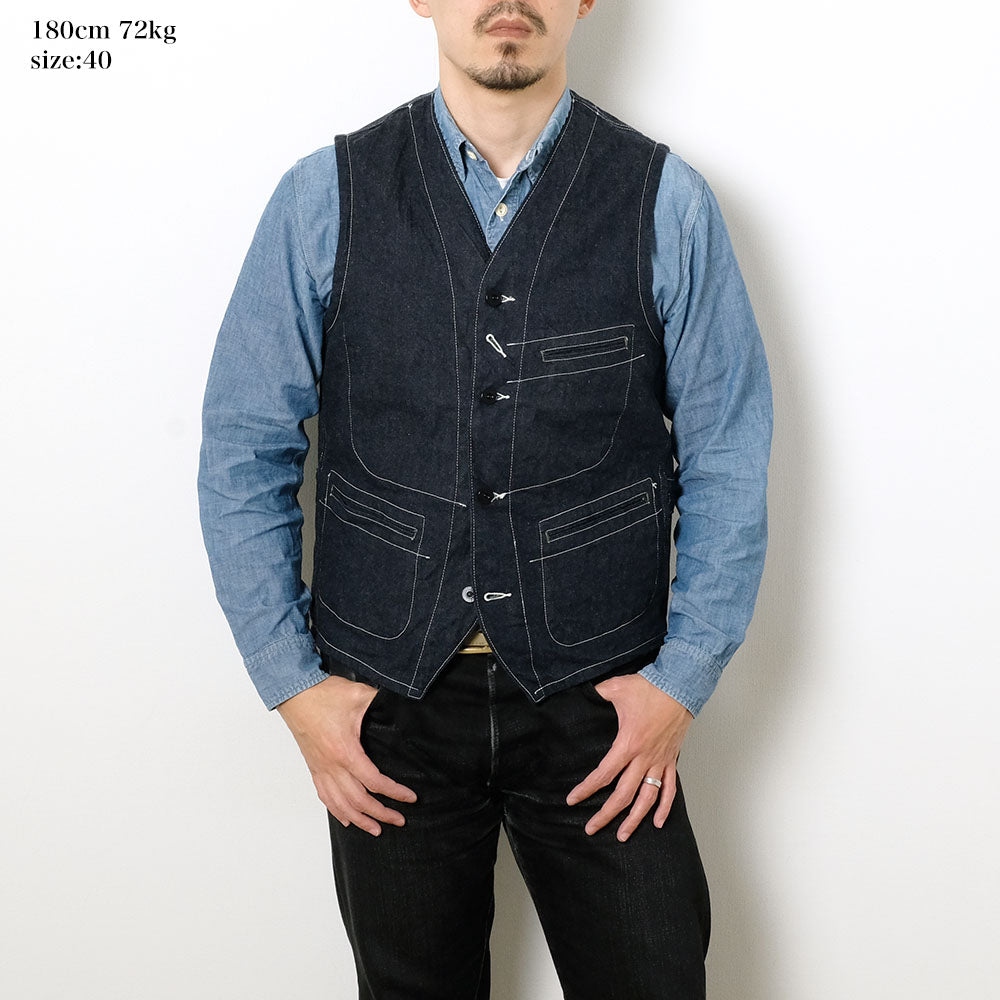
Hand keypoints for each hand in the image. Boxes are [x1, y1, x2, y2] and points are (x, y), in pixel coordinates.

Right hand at [276, 675, 417, 836]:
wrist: (294, 694)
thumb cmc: (323, 695)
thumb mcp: (358, 694)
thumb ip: (381, 702)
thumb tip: (400, 705)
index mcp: (346, 751)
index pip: (374, 782)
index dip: (394, 792)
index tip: (410, 798)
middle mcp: (332, 766)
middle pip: (359, 800)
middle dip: (381, 813)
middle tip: (399, 820)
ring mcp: (321, 769)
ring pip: (341, 804)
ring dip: (359, 820)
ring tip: (376, 829)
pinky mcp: (314, 767)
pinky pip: (324, 796)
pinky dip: (336, 811)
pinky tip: (346, 819)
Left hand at [565, 674, 693, 841]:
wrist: (680, 686)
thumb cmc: (650, 687)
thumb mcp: (615, 687)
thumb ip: (596, 694)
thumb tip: (580, 694)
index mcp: (628, 744)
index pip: (604, 774)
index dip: (586, 789)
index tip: (573, 800)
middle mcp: (644, 758)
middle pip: (623, 795)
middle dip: (606, 815)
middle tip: (591, 829)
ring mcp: (660, 761)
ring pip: (647, 798)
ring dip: (635, 819)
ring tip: (623, 835)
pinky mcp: (671, 760)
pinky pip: (670, 789)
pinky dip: (665, 807)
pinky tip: (659, 823)